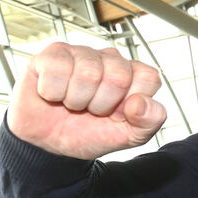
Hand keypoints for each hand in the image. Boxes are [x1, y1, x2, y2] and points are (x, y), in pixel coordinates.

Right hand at [7, 42, 165, 158]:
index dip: (132, 104)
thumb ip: (149, 122)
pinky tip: (53, 93)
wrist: (48, 143)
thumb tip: (140, 103)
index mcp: (135, 75)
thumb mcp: (128, 137)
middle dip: (101, 104)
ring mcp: (82, 54)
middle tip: (90, 109)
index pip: (149, 78)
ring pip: (88, 73)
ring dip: (76, 100)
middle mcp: (111, 59)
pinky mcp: (53, 54)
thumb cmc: (89, 133)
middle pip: (119, 77)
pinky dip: (53, 92)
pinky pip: (57, 69)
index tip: (117, 114)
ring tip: (71, 102)